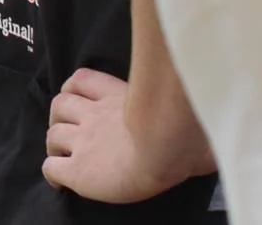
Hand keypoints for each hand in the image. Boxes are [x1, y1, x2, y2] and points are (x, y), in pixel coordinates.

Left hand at [42, 68, 196, 203]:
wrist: (163, 149)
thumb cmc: (184, 130)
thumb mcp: (184, 109)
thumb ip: (187, 111)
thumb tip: (210, 128)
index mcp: (116, 96)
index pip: (82, 80)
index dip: (74, 89)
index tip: (78, 99)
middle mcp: (94, 115)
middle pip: (60, 105)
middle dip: (60, 116)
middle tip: (69, 129)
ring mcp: (83, 142)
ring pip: (52, 134)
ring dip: (54, 142)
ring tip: (61, 152)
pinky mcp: (77, 171)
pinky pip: (51, 169)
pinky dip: (51, 174)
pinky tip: (58, 180)